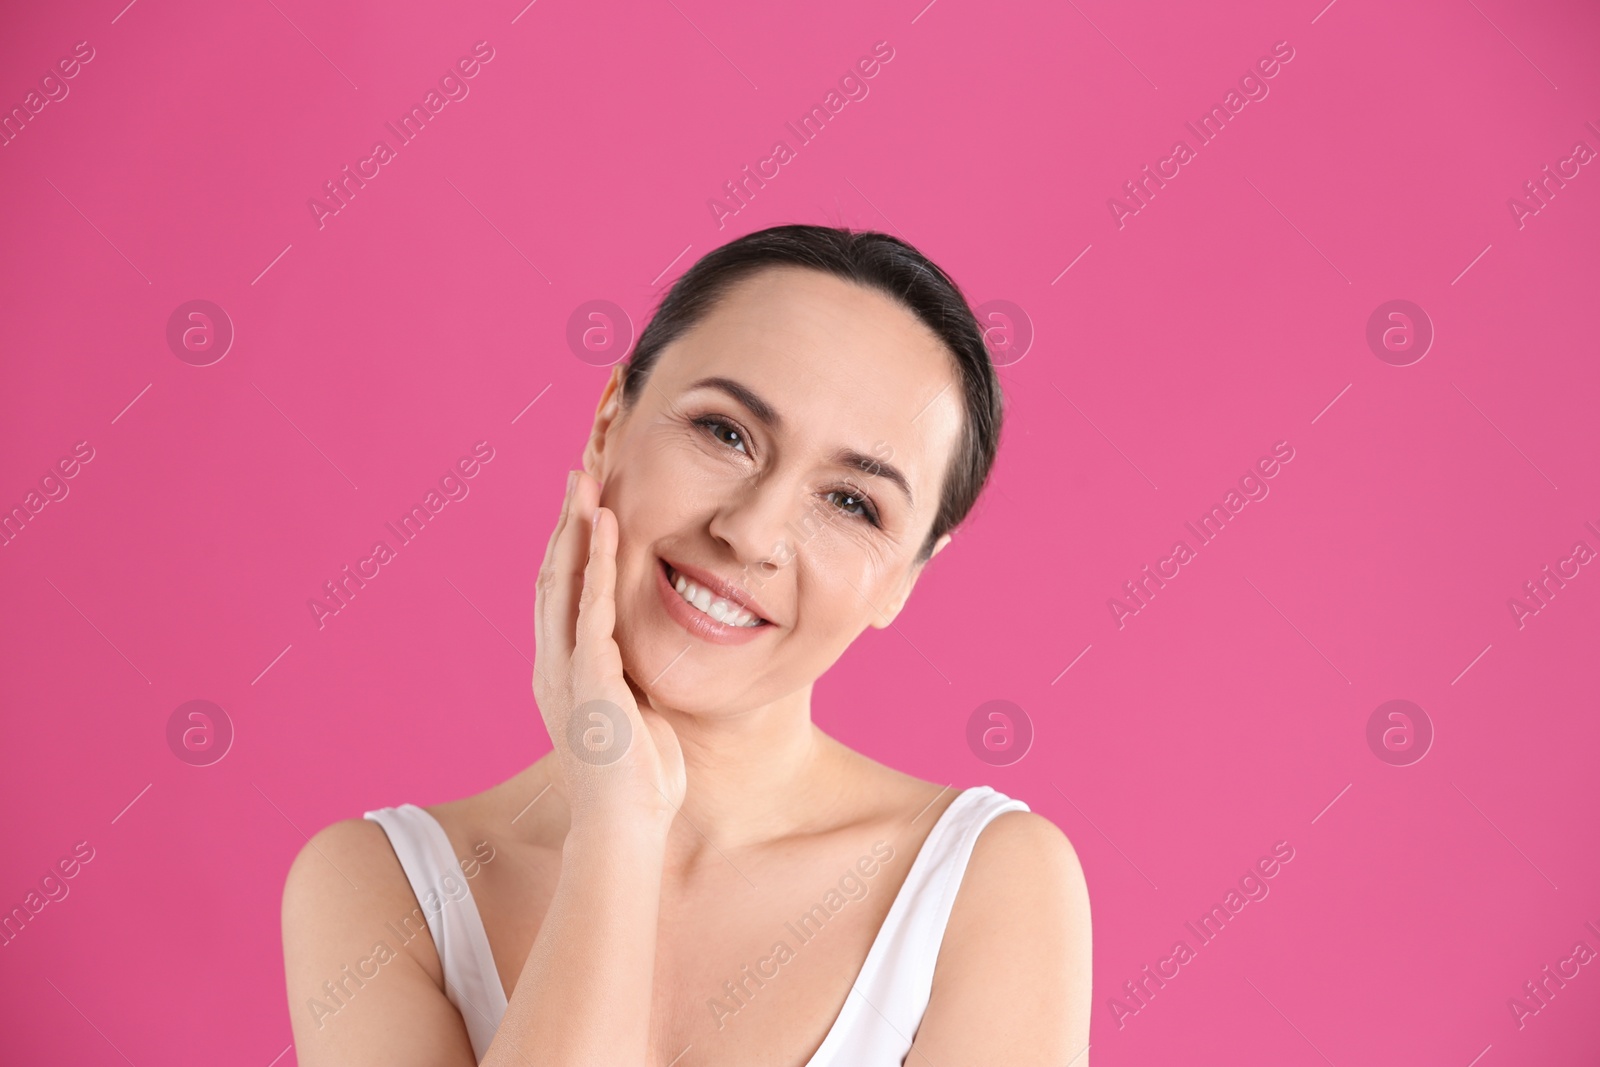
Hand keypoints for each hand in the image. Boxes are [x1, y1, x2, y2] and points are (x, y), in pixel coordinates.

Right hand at [533, 470, 685, 832]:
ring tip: (586, 482)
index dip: (568, 547)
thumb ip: (630, 680)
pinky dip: (596, 562)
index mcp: (561, 673)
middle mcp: (552, 665)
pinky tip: (606, 524)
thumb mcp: (634, 715)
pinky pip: (590, 607)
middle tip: (578, 475)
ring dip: (575, 528)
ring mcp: (565, 670)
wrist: (627, 827)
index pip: (559, 596)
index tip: (583, 506)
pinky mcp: (588, 678)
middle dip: (564, 524)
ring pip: (563, 582)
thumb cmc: (638, 782)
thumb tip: (647, 658)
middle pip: (552, 577)